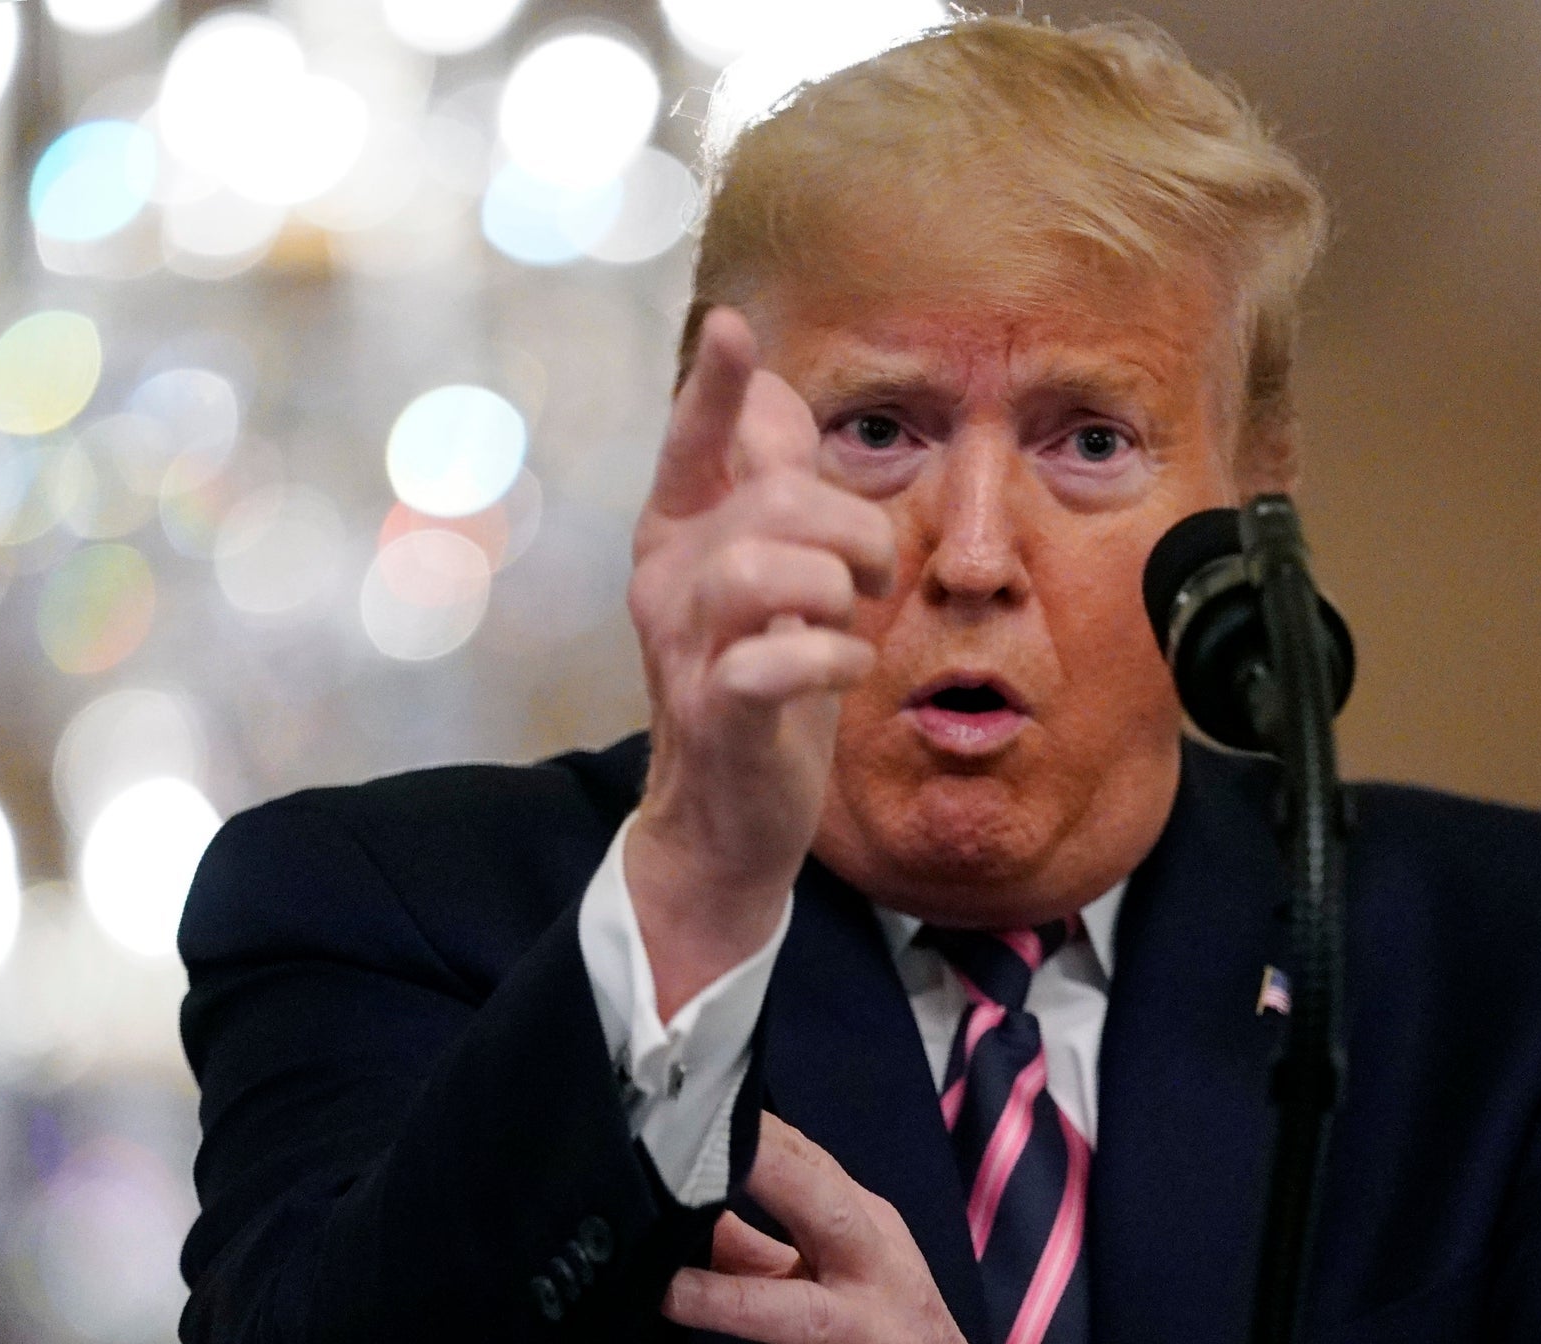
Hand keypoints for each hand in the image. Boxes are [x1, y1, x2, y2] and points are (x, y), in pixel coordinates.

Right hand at [624, 307, 894, 1018]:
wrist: (725, 819)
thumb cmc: (759, 683)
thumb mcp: (772, 576)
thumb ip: (772, 488)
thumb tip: (776, 393)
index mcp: (681, 535)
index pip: (691, 443)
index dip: (713, 388)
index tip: (732, 328)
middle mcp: (667, 580)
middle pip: (769, 501)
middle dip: (849, 525)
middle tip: (873, 571)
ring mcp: (685, 649)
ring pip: (757, 567)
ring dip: (835, 585)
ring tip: (852, 618)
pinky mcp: (718, 715)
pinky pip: (771, 662)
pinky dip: (828, 657)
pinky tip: (844, 669)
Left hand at [636, 1115, 1085, 1343]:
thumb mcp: (836, 1294)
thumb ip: (761, 1253)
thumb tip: (686, 1212)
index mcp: (869, 1238)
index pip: (811, 1166)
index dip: (752, 1135)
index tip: (687, 1111)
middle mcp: (876, 1281)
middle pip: (825, 1211)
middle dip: (764, 1177)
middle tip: (689, 1162)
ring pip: (795, 1313)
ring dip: (725, 1301)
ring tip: (664, 1295)